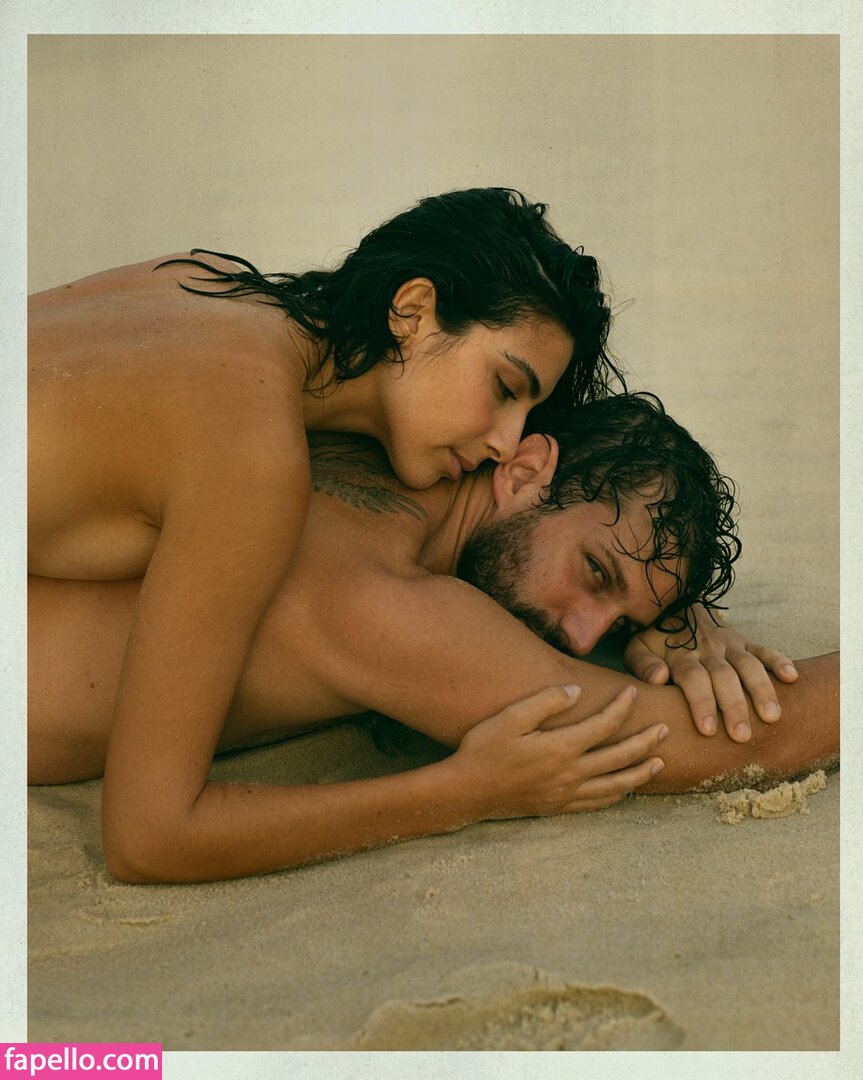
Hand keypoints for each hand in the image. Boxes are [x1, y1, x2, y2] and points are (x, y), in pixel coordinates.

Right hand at [455, 684, 666, 817]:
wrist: (467, 791)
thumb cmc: (484, 748)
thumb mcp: (510, 717)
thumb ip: (546, 701)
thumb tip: (577, 691)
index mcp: (561, 747)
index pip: (603, 725)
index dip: (622, 707)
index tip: (633, 693)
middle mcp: (570, 773)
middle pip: (619, 756)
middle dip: (645, 741)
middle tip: (665, 729)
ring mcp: (566, 793)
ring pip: (614, 785)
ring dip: (639, 772)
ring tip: (658, 762)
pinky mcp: (558, 807)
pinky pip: (596, 803)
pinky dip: (616, 795)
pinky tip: (624, 789)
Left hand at [623, 606, 798, 741]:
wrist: (673, 607)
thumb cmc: (653, 639)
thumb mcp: (637, 648)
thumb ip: (643, 664)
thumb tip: (658, 678)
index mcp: (681, 654)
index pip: (693, 679)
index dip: (701, 703)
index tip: (708, 729)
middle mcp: (708, 649)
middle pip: (724, 677)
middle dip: (734, 706)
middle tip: (742, 735)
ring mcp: (729, 644)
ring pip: (748, 666)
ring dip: (761, 690)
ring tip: (772, 716)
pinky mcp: (744, 641)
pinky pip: (764, 650)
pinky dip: (779, 661)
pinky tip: (791, 677)